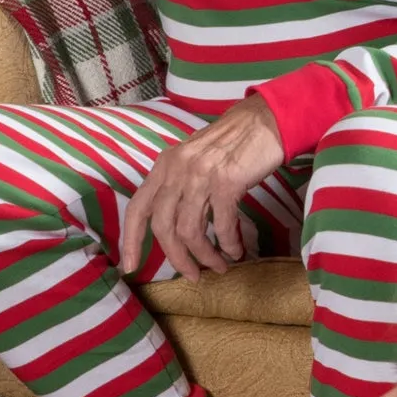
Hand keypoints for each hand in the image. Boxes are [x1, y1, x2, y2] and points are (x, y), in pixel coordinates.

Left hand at [120, 93, 283, 282]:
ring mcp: (201, 175)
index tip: (130, 266)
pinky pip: (221, 225)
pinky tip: (237, 251)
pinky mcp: (226, 182)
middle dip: (176, 257)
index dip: (131, 240)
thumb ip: (180, 184)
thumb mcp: (194, 158)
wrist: (265, 121)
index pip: (138, 208)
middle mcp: (177, 170)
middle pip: (163, 227)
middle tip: (192, 275)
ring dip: (205, 255)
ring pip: (191, 230)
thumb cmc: (232, 142)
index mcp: (165, 165)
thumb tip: (177, 227)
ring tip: (219, 266)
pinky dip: (228, 244)